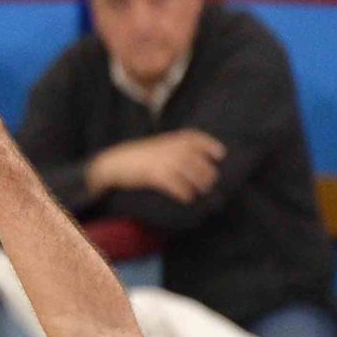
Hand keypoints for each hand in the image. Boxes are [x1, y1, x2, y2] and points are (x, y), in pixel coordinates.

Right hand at [89, 131, 224, 200]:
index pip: (197, 138)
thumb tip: (195, 160)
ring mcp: (164, 161)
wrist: (115, 162)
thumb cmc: (138, 156)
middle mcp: (171, 148)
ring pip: (191, 173)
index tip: (220, 154)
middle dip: (207, 172)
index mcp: (172, 139)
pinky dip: (184, 192)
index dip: (211, 145)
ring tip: (200, 192)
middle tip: (210, 183)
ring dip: (199, 184)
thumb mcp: (158, 145)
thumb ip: (175, 148)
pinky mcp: (156, 175)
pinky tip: (187, 198)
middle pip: (198, 160)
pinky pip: (176, 185)